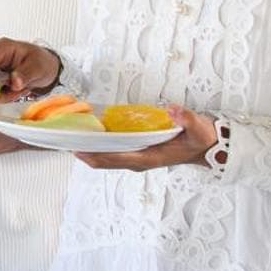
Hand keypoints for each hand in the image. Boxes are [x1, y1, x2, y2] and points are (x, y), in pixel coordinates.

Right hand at [0, 38, 62, 101]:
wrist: (42, 66)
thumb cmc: (40, 61)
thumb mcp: (38, 67)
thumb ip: (26, 74)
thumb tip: (14, 82)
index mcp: (2, 46)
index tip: (1, 89)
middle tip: (17, 90)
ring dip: (1, 95)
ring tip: (18, 90)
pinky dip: (0, 96)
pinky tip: (13, 91)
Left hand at [73, 106, 216, 170]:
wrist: (206, 146)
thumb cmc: (199, 139)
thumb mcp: (197, 128)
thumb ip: (187, 119)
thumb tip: (174, 110)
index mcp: (149, 157)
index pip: (116, 159)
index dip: (95, 155)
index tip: (77, 148)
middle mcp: (139, 160)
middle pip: (104, 161)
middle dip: (84, 152)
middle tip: (63, 140)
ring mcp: (137, 156)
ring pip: (106, 157)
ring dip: (88, 149)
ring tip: (69, 137)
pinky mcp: (137, 150)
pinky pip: (112, 151)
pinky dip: (99, 145)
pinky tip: (88, 134)